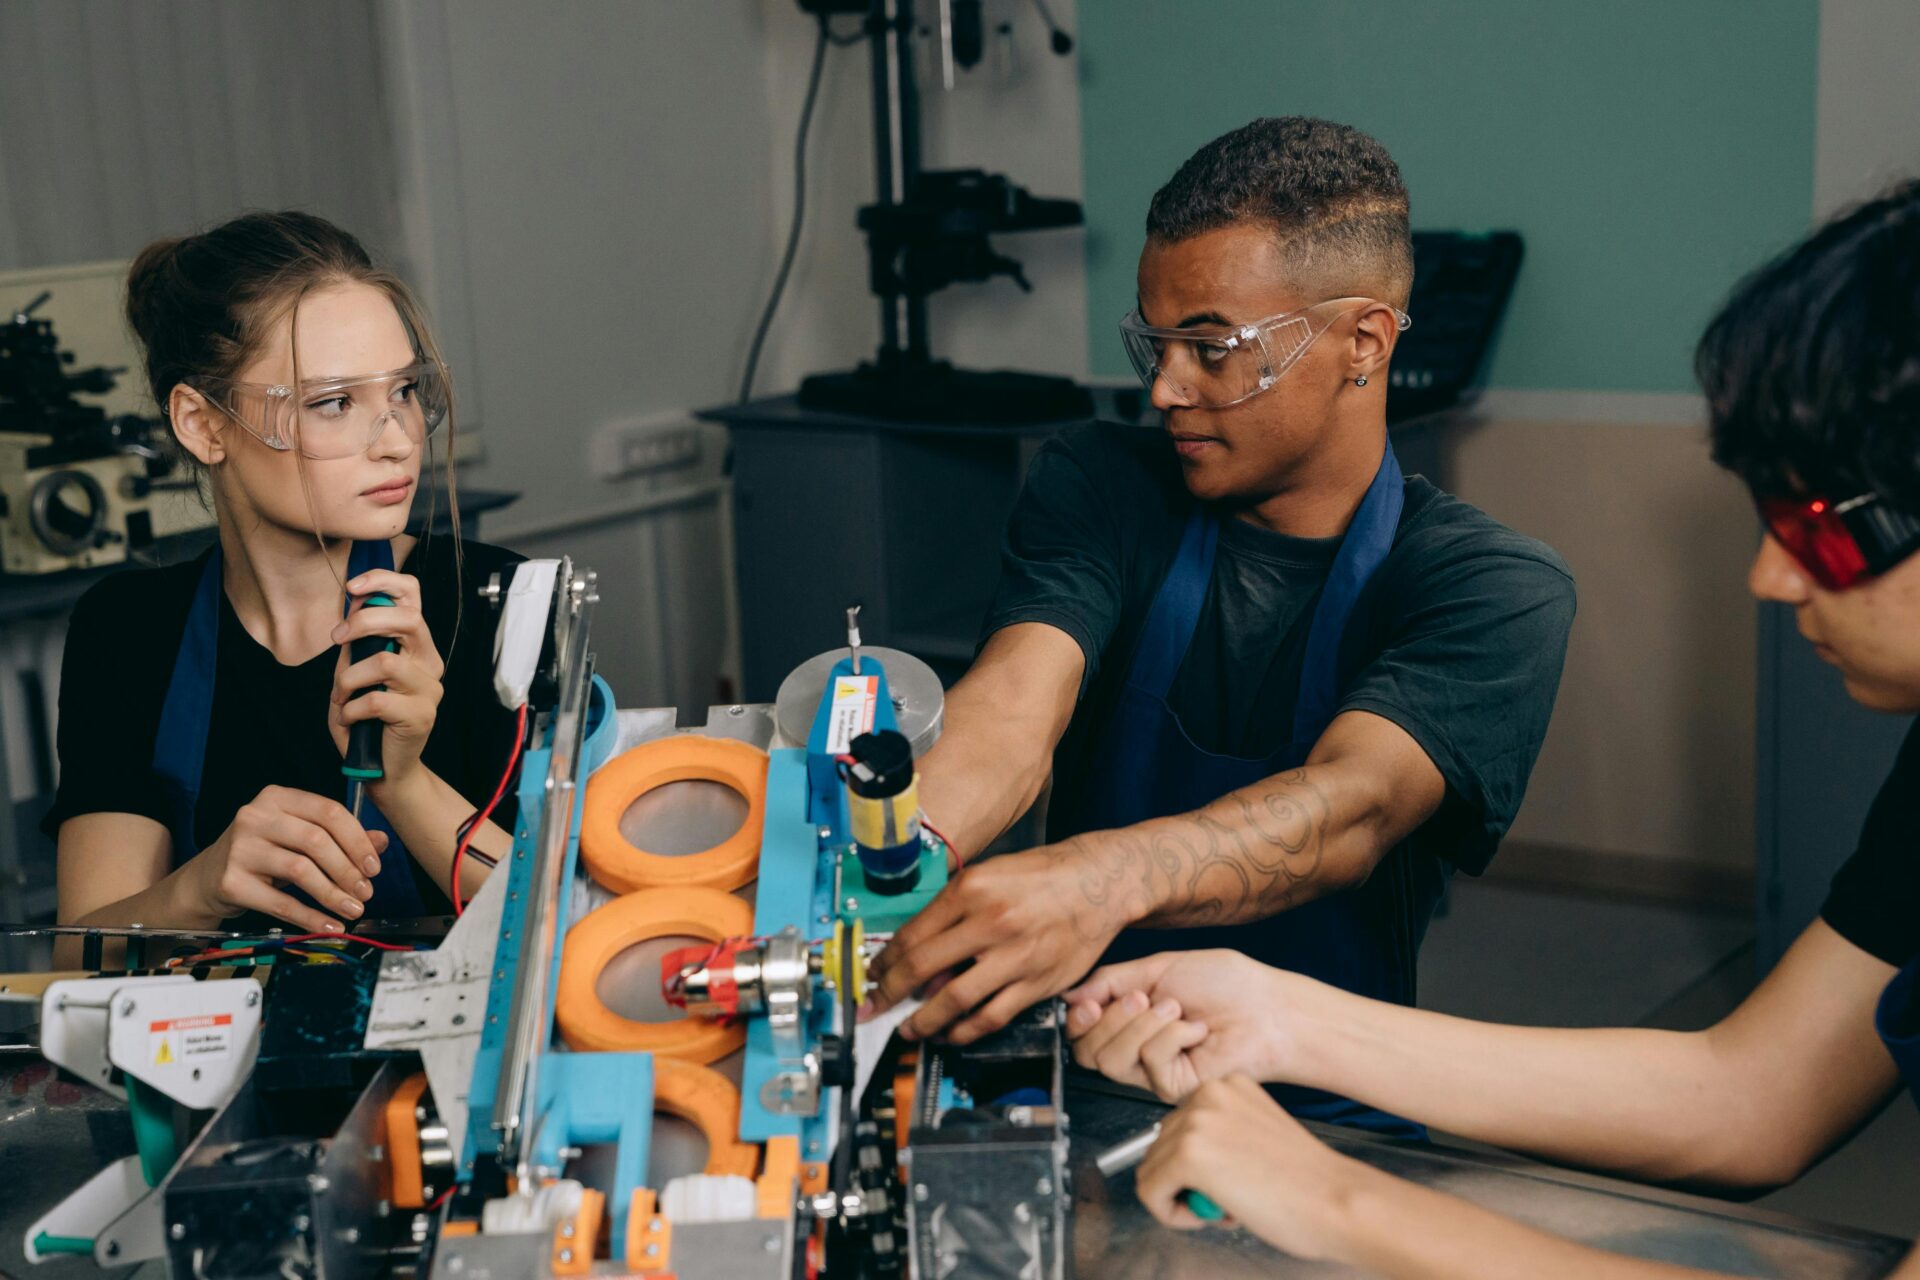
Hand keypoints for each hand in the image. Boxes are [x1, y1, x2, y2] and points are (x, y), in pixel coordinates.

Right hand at [189, 785, 388, 931]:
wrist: (207, 879)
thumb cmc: (261, 854)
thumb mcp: (299, 838)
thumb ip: (340, 836)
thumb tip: (381, 842)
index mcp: (277, 798)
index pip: (328, 812)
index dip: (357, 840)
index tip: (374, 866)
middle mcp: (255, 817)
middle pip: (316, 840)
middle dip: (348, 870)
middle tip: (366, 892)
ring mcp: (239, 848)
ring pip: (300, 870)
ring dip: (333, 894)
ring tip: (354, 909)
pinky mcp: (231, 881)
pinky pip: (280, 902)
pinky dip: (309, 916)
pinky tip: (329, 924)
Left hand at [328, 570, 444, 788]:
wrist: (383, 769)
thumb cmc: (366, 720)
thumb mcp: (354, 673)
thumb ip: (357, 644)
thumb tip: (351, 607)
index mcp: (415, 645)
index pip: (413, 596)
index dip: (384, 580)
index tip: (353, 587)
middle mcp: (428, 662)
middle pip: (408, 620)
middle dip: (363, 622)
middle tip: (336, 639)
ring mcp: (429, 689)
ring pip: (386, 662)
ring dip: (349, 678)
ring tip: (341, 696)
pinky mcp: (421, 716)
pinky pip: (376, 700)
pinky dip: (351, 709)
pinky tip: (349, 718)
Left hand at [864, 838, 1135, 1042]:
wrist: (1099, 882)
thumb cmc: (1043, 876)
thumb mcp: (988, 874)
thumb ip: (952, 910)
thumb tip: (917, 952)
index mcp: (971, 890)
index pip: (911, 935)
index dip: (883, 962)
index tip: (871, 975)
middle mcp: (991, 922)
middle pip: (922, 969)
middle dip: (889, 993)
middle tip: (873, 1007)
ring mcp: (1015, 956)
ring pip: (953, 1001)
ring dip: (923, 1021)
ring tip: (909, 1029)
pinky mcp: (1037, 983)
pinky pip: (991, 1016)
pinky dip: (965, 1031)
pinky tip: (952, 1033)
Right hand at [1064, 950, 1324, 1098]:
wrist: (1267, 1008)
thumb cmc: (1227, 985)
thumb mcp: (1159, 968)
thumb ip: (1111, 981)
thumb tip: (1071, 995)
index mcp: (1131, 1020)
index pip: (1082, 1034)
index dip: (1079, 1020)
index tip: (1091, 1002)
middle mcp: (1138, 1051)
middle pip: (1088, 1051)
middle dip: (1113, 1017)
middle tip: (1146, 998)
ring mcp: (1154, 1072)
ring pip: (1110, 1059)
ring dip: (1142, 1024)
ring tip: (1176, 1009)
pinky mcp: (1173, 1087)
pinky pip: (1148, 1062)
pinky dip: (1172, 1036)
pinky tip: (1197, 1030)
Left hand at [1136, 1074, 1369, 1261]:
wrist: (1336, 1200)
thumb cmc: (1309, 1182)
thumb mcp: (1255, 1136)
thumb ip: (1219, 1136)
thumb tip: (1181, 1160)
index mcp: (1227, 1085)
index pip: (1180, 1127)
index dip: (1198, 1167)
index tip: (1233, 1181)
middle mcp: (1207, 1094)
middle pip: (1160, 1147)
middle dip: (1186, 1182)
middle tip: (1232, 1200)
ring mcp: (1195, 1121)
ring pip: (1151, 1171)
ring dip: (1181, 1198)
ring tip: (1229, 1206)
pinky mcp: (1187, 1154)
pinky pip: (1150, 1193)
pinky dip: (1173, 1215)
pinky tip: (1215, 1215)